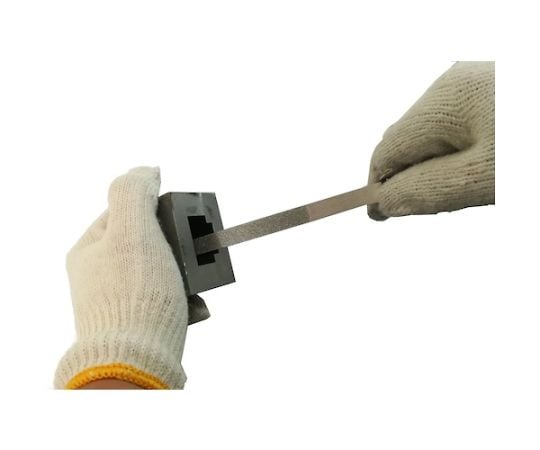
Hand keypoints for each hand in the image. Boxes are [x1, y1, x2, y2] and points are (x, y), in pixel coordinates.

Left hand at [55, 167, 187, 388]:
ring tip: (194, 288)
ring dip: (187, 277)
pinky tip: (194, 308)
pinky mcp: (140, 323)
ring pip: (164, 273)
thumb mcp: (133, 230)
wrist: (140, 361)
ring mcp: (120, 301)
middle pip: (149, 245)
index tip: (176, 223)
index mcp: (89, 251)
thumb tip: (148, 170)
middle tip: (191, 257)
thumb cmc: (134, 296)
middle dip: (178, 250)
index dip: (154, 213)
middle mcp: (100, 276)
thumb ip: (135, 191)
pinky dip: (186, 301)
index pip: (124, 214)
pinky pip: (169, 300)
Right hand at [367, 61, 494, 219]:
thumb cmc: (536, 146)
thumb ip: (429, 188)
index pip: (387, 151)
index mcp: (442, 102)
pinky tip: (480, 161)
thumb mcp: (484, 175)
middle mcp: (451, 84)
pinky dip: (456, 148)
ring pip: (432, 133)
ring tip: (465, 183)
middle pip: (407, 140)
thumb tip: (383, 202)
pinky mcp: (489, 90)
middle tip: (427, 204)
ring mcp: (472, 83)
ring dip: (434, 162)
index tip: (377, 215)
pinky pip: (456, 124)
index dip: (378, 187)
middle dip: (407, 174)